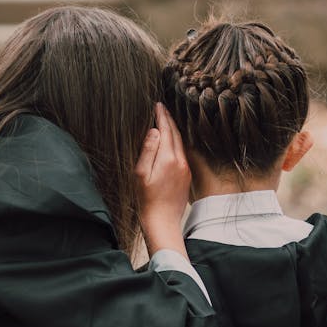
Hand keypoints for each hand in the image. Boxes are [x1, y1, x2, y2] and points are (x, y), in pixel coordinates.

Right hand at [136, 103, 191, 257]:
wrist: (162, 221)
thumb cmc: (147, 199)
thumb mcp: (141, 173)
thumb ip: (148, 149)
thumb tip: (154, 130)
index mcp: (168, 158)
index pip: (166, 130)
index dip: (161, 115)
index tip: (157, 104)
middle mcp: (181, 161)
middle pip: (176, 134)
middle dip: (168, 119)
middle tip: (161, 108)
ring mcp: (185, 168)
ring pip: (180, 143)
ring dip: (173, 130)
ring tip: (164, 120)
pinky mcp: (186, 175)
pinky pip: (181, 152)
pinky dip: (175, 142)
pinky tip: (169, 141)